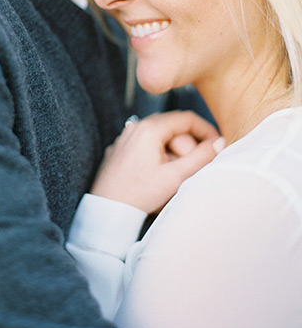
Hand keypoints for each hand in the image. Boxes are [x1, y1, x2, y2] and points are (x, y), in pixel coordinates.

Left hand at [90, 111, 222, 213]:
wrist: (107, 209)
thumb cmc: (139, 193)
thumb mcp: (176, 176)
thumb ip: (201, 156)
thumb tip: (219, 141)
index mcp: (149, 128)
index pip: (186, 118)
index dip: (206, 130)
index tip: (217, 146)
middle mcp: (135, 128)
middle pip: (173, 128)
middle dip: (187, 146)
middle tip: (191, 168)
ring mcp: (126, 139)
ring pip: (161, 138)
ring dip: (174, 154)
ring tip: (173, 176)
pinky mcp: (121, 151)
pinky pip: (147, 147)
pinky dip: (159, 157)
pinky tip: (158, 176)